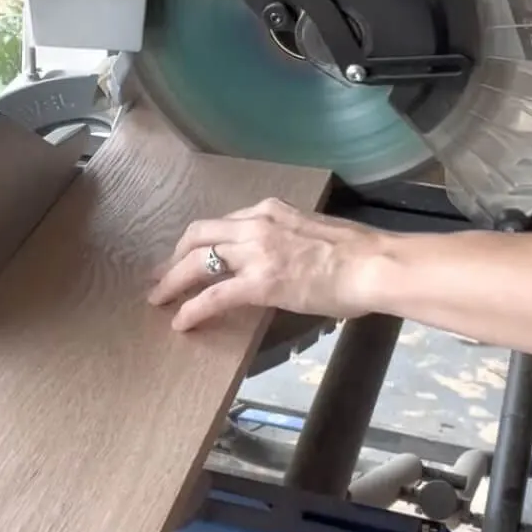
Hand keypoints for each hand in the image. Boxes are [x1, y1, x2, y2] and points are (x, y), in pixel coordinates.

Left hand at [148, 198, 385, 331]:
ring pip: (197, 261)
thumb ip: (289, 239)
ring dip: (172, 280)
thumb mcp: (314, 232)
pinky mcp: (259, 282)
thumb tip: (283, 257)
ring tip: (158, 298)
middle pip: (198, 235)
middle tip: (160, 275)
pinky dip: (192, 308)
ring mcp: (255, 252)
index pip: (223, 224)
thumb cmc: (357, 254)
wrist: (373, 265)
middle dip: (174, 256)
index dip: (201, 241)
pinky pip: (213, 295)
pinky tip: (181, 321)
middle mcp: (255, 224)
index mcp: (270, 210)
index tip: (189, 254)